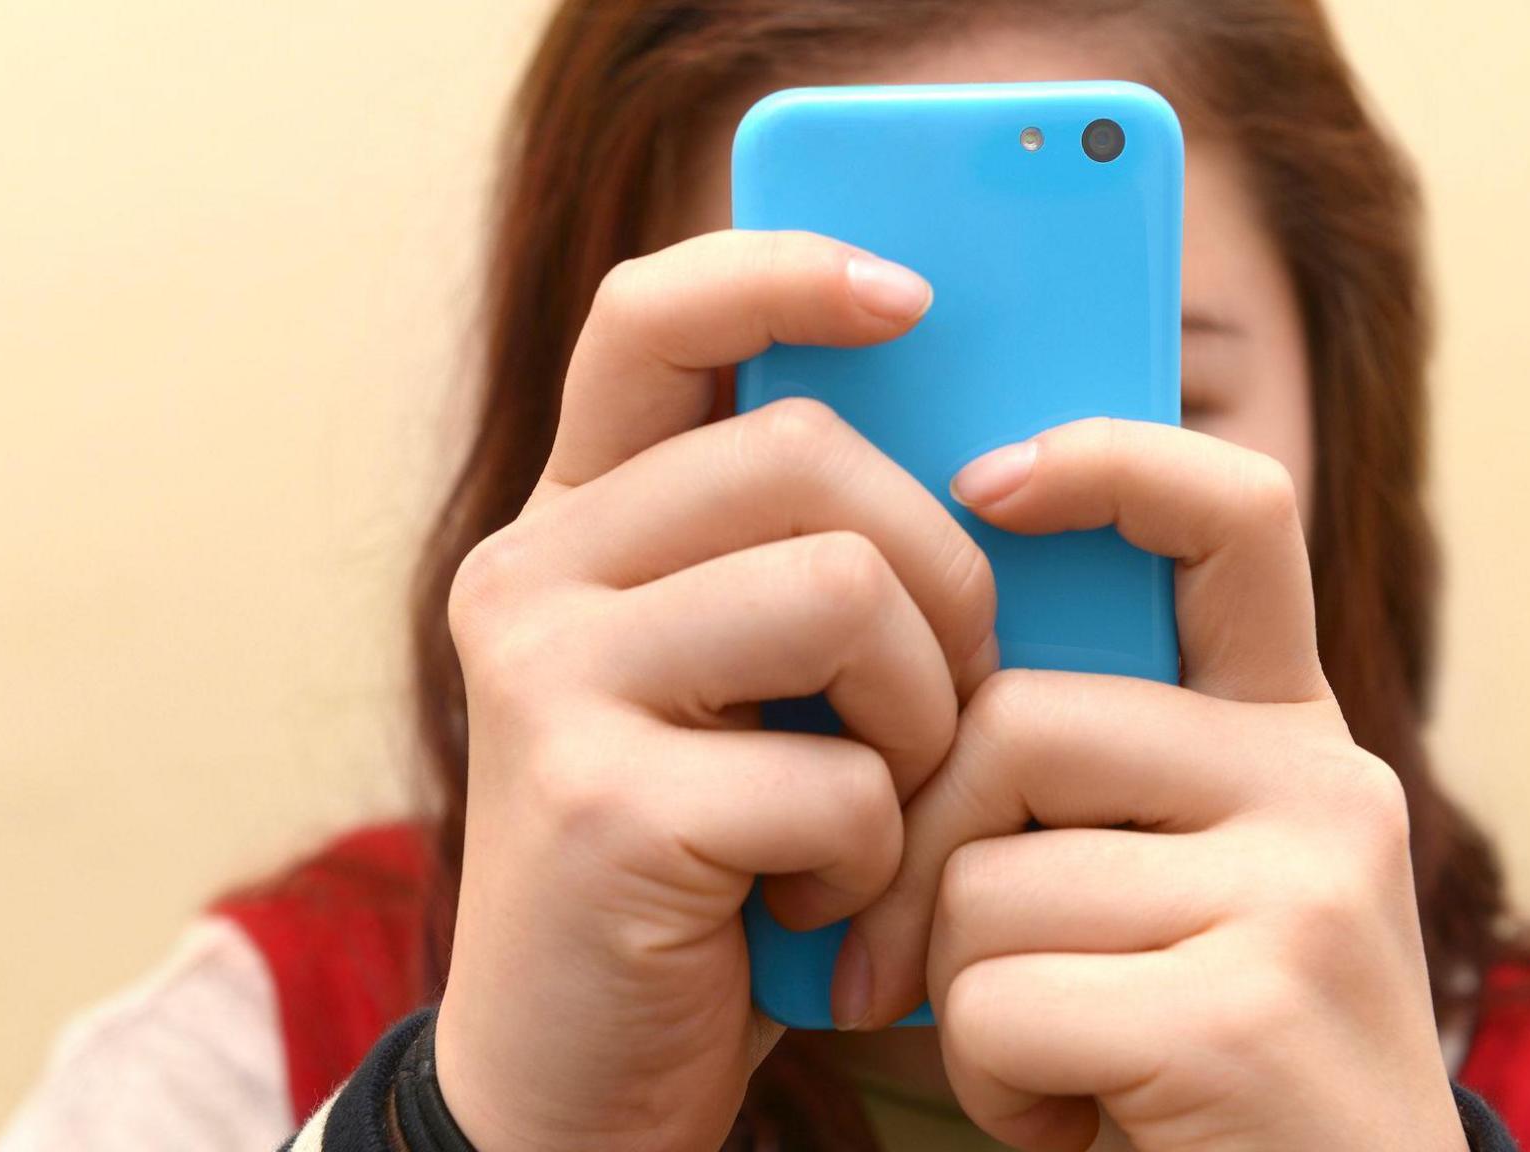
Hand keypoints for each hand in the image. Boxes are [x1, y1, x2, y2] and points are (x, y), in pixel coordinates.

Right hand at [430, 230, 998, 1151]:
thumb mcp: (749, 692)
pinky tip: (819, 906)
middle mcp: (534, 574)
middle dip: (942, 571)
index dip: (783, 274)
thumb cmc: (706, 865)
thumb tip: (995, 458)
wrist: (578, 1079)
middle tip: (950, 690)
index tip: (912, 296)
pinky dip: (875, 852)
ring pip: (840, 590)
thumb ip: (813, 564)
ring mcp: (550, 682)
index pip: (654, 316)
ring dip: (922, 713)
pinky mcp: (598, 805)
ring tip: (882, 804)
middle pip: (806, 453)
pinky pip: (836, 773)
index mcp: (577, 525)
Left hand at [848, 419, 1465, 1151]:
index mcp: (1294, 744)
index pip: (1237, 517)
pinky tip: (1074, 1124)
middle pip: (1017, 724)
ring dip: (958, 999)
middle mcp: (1324, 791)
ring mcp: (1301, 894)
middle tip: (883, 962)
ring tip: (1049, 1066)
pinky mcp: (1244, 1012)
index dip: (1110, 460)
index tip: (981, 484)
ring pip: (985, 877)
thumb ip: (1089, 783)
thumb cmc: (1196, 1079)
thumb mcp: (1163, 899)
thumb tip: (903, 677)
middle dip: (916, 854)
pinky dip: (991, 1086)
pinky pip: (999, 1001)